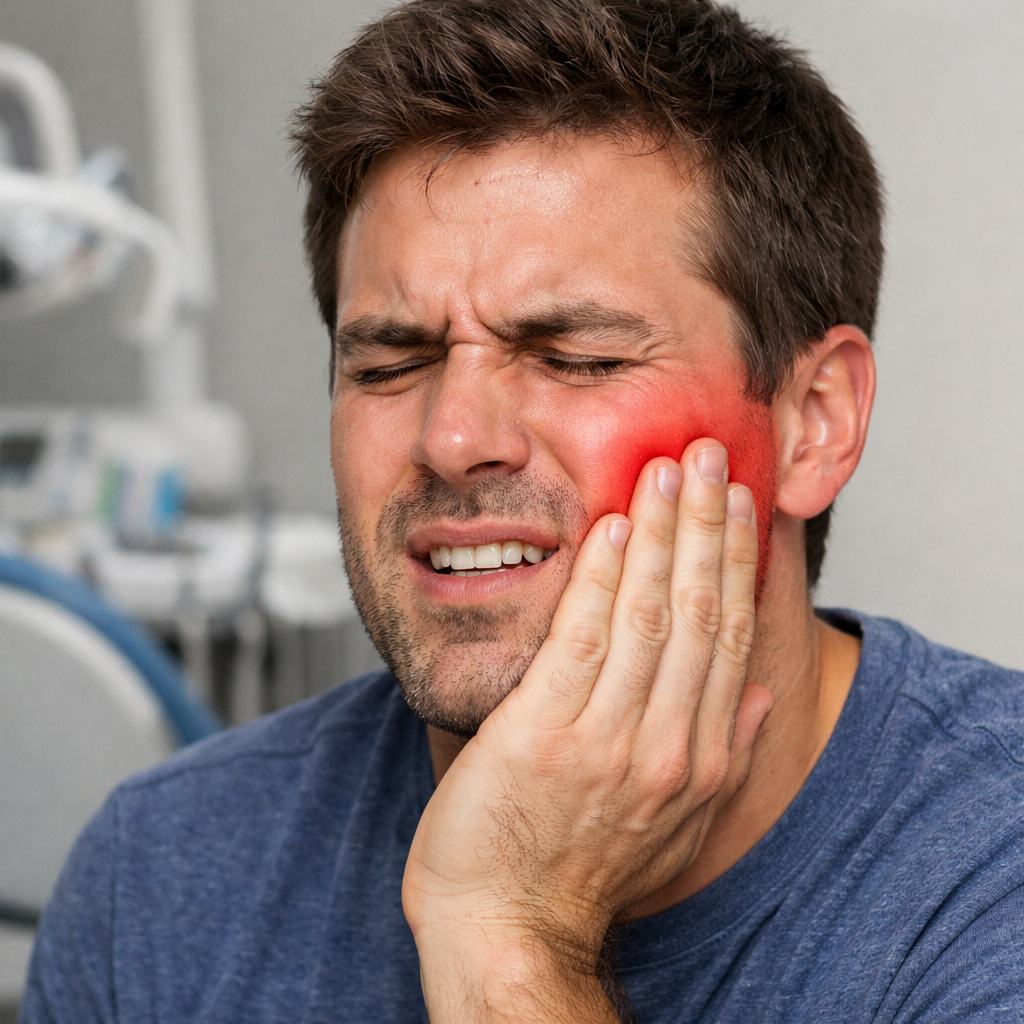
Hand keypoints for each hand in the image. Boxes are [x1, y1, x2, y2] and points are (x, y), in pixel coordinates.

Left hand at [403, 439, 772, 1021]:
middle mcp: (664, 743)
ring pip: (649, 616)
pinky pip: (582, 640)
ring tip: (668, 472)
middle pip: (699, 612)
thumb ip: (721, 756)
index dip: (736, 562)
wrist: (506, 926)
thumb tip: (757, 697)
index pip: (729, 637)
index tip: (738, 503)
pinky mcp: (544, 732)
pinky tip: (611, 530)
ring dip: (661, 536)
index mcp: (697, 759)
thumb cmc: (579, 869)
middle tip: (707, 457)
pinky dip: (602, 580)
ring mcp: (605, 737)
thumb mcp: (675, 827)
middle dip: (706, 527)